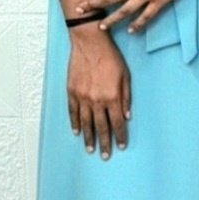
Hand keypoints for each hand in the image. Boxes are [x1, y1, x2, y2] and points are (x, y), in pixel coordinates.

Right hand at [67, 27, 129, 158]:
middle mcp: (96, 101)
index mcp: (112, 97)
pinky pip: (73, 112)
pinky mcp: (72, 92)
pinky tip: (77, 132)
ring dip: (88, 138)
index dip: (120, 136)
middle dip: (104, 143)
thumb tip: (126, 116)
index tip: (121, 146)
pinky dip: (75, 123)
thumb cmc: (110, 56)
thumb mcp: (125, 76)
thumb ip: (126, 98)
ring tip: (91, 149)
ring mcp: (82, 97)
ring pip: (85, 123)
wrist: (90, 42)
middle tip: (105, 156)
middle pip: (101, 127)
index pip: (117, 123)